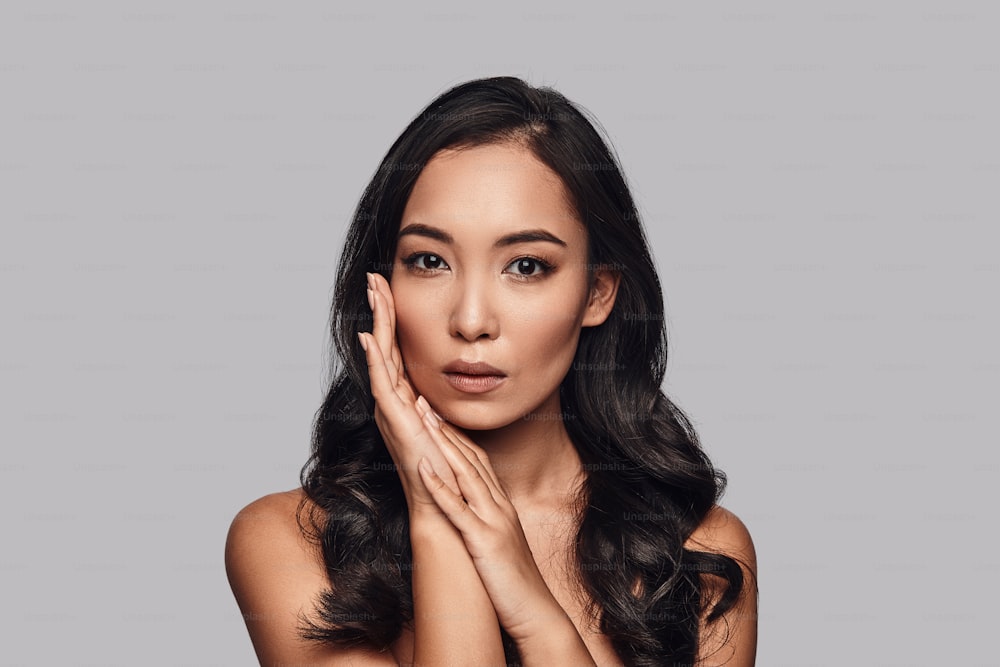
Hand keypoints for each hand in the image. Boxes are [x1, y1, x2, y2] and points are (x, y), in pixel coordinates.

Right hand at [359, 272, 459, 511]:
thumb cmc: (450, 476)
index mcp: (406, 402)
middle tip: (375, 277)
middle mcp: (394, 403)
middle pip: (384, 347)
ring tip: (374, 292)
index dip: (393, 320)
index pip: (396, 351)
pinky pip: (383, 385)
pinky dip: (376, 360)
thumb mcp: (446, 431)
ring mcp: (392, 412)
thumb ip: (435, 412)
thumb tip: (428, 393)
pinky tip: (370, 337)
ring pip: (381, 357)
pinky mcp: (396, 423)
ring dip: (378, 324)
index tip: (390, 290)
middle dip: (381, 311)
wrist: (446, 509)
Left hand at [415, 414, 568, 641]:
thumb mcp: (501, 542)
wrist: (536, 613)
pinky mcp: (484, 541)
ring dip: (442, 445)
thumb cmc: (515, 583)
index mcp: (501, 505)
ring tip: (421, 419)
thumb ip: (488, 521)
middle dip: (446, 428)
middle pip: (471, 458)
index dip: (456, 435)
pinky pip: (458, 510)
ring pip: (466, 474)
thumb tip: (473, 510)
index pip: (478, 460)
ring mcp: (493, 522)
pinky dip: (440, 487)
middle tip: (424, 400)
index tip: (436, 413)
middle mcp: (499, 506)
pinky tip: (423, 470)